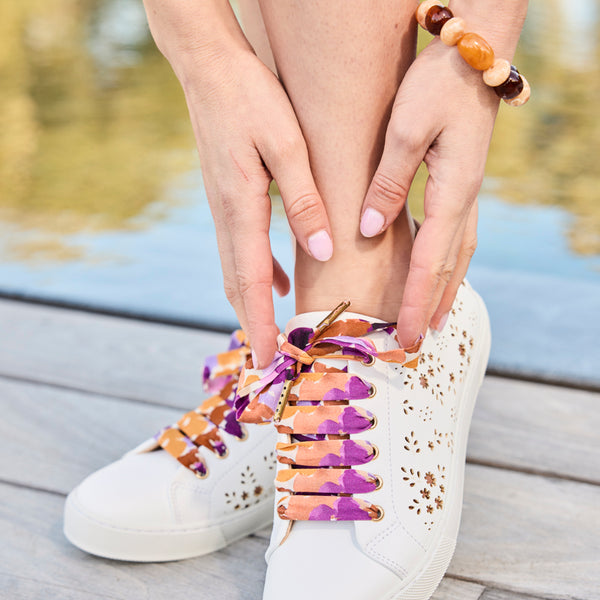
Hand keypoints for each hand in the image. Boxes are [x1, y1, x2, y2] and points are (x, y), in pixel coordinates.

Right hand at [144, 0, 332, 366]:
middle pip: (237, 285)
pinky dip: (258, 274)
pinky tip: (278, 283)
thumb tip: (323, 250)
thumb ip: (304, 201)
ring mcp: (222, 208)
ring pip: (237, 270)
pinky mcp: (227, 197)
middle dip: (253, 325)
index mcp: (240, 208)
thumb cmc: (249, 97)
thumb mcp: (286, 144)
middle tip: (270, 360)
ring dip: (253, 304)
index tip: (269, 359)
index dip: (260, 324)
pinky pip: (241, 248)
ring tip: (273, 331)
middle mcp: (225, 215)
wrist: (208, 66)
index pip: (250, 282)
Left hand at [360, 38, 497, 345]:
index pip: (429, 262)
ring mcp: (467, 195)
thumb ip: (388, 185)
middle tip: (413, 344)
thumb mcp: (406, 130)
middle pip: (448, 268)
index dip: (414, 302)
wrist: (473, 55)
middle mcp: (465, 201)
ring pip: (457, 256)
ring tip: (429, 321)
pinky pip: (456, 238)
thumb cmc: (438, 86)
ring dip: (442, 291)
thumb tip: (369, 230)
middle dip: (429, 308)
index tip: (403, 335)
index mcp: (453, 193)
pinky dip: (447, 266)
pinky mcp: (462, 185)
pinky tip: (437, 274)